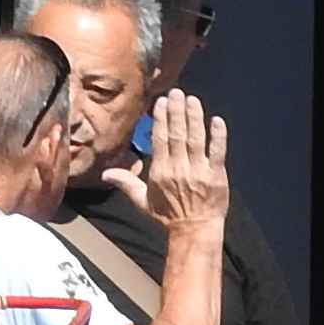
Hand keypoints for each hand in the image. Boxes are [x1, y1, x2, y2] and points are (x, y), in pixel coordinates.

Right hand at [107, 92, 229, 233]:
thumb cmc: (169, 218)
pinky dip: (218, 136)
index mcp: (160, 171)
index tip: (162, 102)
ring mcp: (199, 172)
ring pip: (196, 139)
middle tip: (178, 92)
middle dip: (177, 111)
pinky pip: (218, 153)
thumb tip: (105, 174)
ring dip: (194, 117)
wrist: (194, 232)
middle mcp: (179, 168)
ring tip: (192, 100)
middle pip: (177, 134)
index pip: (160, 138)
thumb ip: (127, 184)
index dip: (161, 118)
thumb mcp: (143, 202)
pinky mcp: (216, 177)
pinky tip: (217, 120)